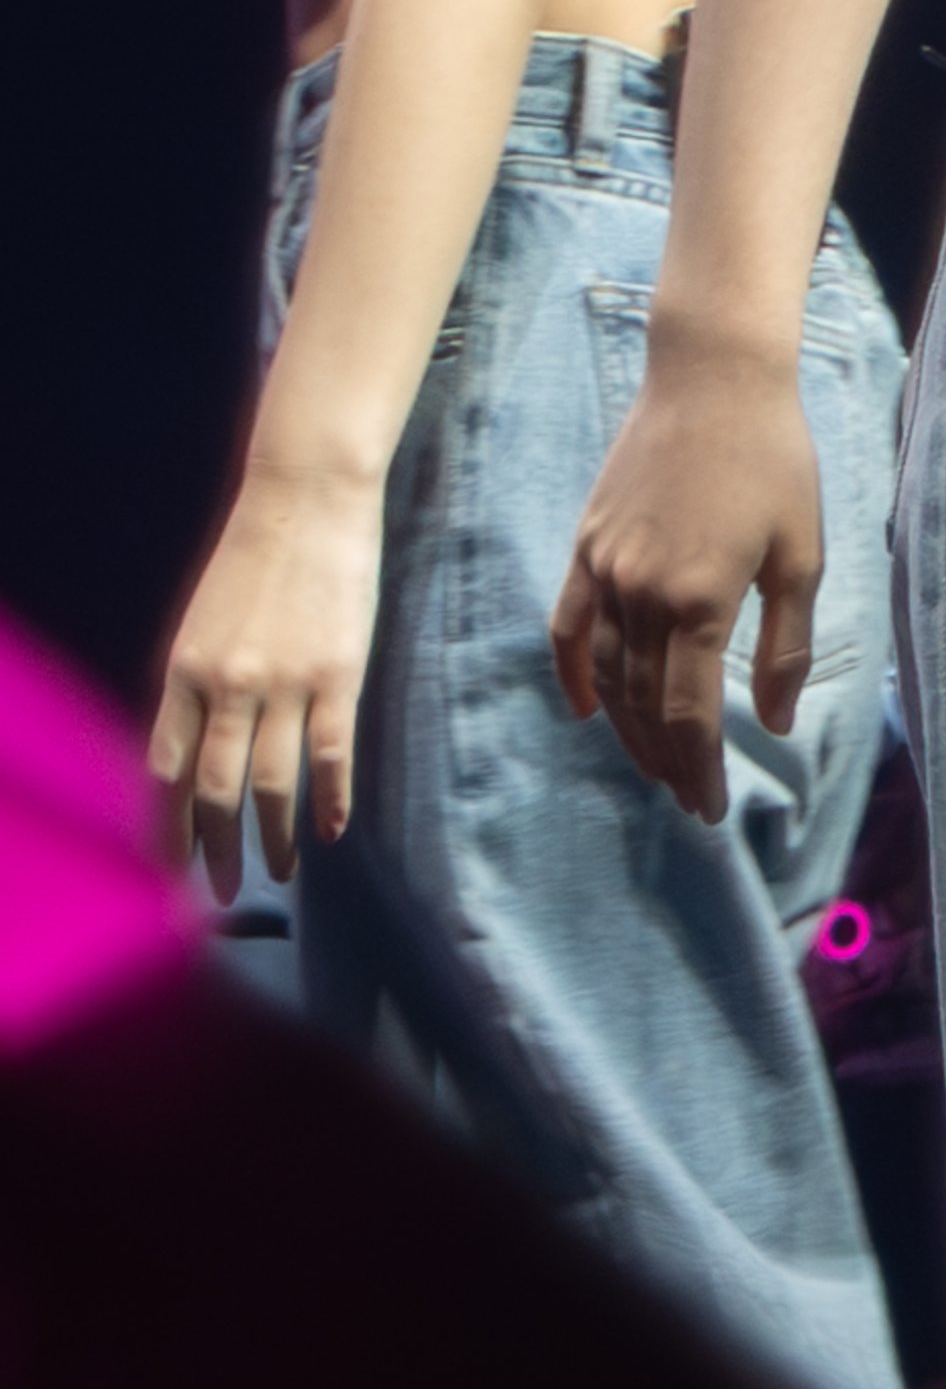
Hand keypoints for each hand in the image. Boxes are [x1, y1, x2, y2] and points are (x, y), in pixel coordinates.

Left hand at [148, 462, 386, 900]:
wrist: (307, 495)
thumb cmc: (255, 555)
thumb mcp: (202, 622)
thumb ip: (194, 687)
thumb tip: (189, 758)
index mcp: (184, 670)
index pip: (164, 772)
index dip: (166, 829)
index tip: (171, 871)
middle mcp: (227, 684)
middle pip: (215, 791)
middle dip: (217, 852)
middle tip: (224, 893)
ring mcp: (285, 680)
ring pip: (273, 784)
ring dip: (273, 838)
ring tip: (279, 871)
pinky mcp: (338, 672)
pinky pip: (332, 754)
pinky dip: (330, 800)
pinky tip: (331, 829)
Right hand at [551, 336, 824, 820]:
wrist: (713, 377)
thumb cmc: (773, 459)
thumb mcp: (803, 552)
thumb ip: (787, 644)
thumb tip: (778, 722)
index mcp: (700, 599)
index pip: (691, 715)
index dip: (701, 769)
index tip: (711, 807)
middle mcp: (642, 592)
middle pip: (645, 706)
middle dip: (668, 761)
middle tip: (689, 798)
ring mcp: (606, 570)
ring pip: (609, 676)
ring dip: (628, 730)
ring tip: (655, 765)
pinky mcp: (586, 546)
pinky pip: (569, 628)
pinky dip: (574, 674)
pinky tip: (586, 710)